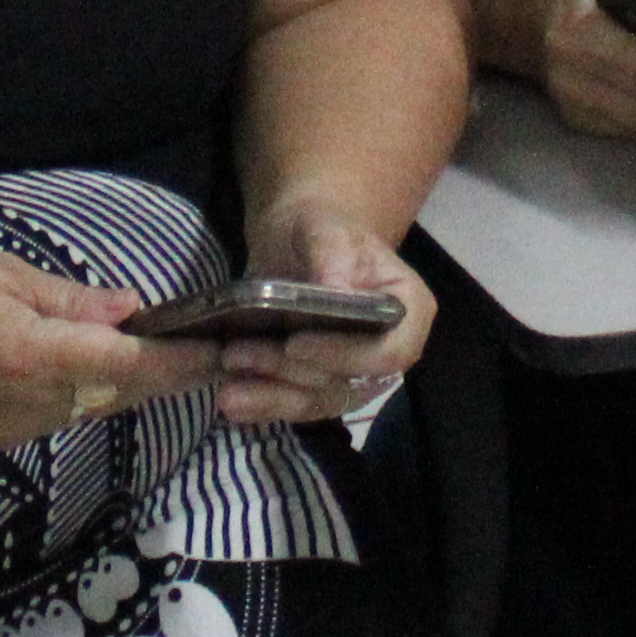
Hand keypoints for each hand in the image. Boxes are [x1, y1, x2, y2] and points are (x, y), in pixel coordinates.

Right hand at [0, 249, 204, 452]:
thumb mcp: (4, 276)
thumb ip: (73, 300)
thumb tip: (132, 311)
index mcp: (32, 357)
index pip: (126, 366)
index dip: (179, 362)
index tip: (221, 350)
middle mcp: (35, 404)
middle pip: (123, 393)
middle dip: (171, 373)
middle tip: (220, 349)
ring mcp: (23, 428)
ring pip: (101, 406)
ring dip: (136, 382)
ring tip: (178, 352)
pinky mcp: (11, 436)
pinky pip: (71, 412)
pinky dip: (97, 389)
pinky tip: (110, 363)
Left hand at [219, 200, 436, 429]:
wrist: (298, 245)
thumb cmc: (323, 229)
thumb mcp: (326, 229)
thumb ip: (332, 254)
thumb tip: (333, 288)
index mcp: (408, 311)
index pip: (390, 352)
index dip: (345, 356)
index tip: (295, 344)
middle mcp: (388, 352)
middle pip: (346, 382)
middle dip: (289, 373)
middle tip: (238, 354)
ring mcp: (355, 375)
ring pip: (317, 401)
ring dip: (271, 398)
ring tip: (227, 391)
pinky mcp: (322, 388)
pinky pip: (297, 406)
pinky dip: (265, 407)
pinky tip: (231, 403)